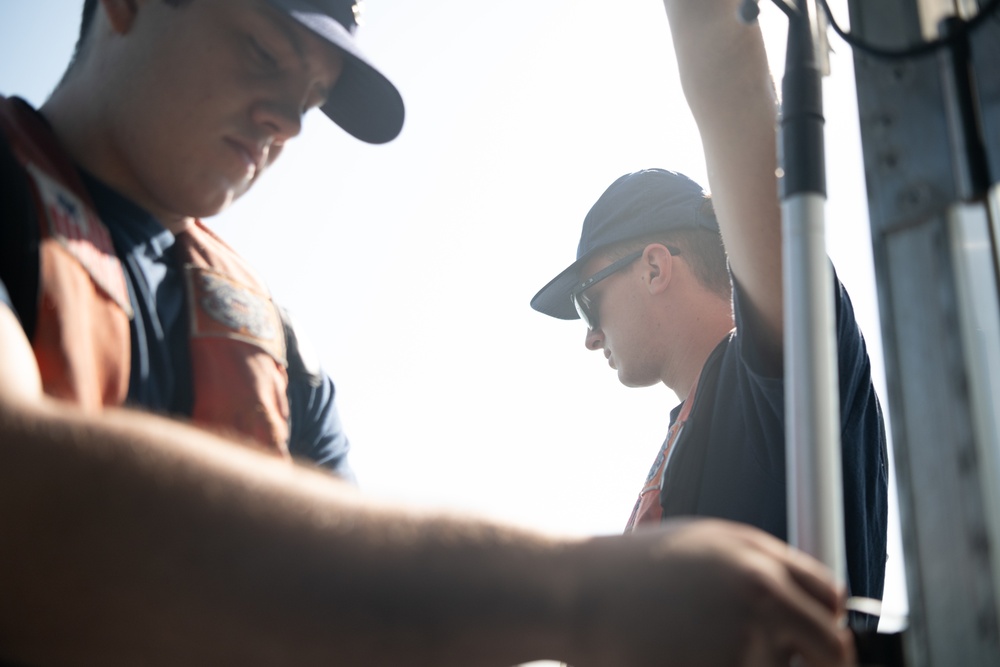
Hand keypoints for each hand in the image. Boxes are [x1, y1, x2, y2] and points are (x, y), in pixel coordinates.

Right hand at [566, 519, 854, 666]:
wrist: (573, 594)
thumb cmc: (626, 572)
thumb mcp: (700, 547)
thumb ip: (758, 569)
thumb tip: (801, 604)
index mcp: (756, 557)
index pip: (830, 598)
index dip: (827, 625)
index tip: (818, 646)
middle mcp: (759, 594)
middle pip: (831, 648)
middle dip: (819, 665)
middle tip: (780, 663)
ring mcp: (742, 639)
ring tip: (699, 651)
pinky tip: (683, 659)